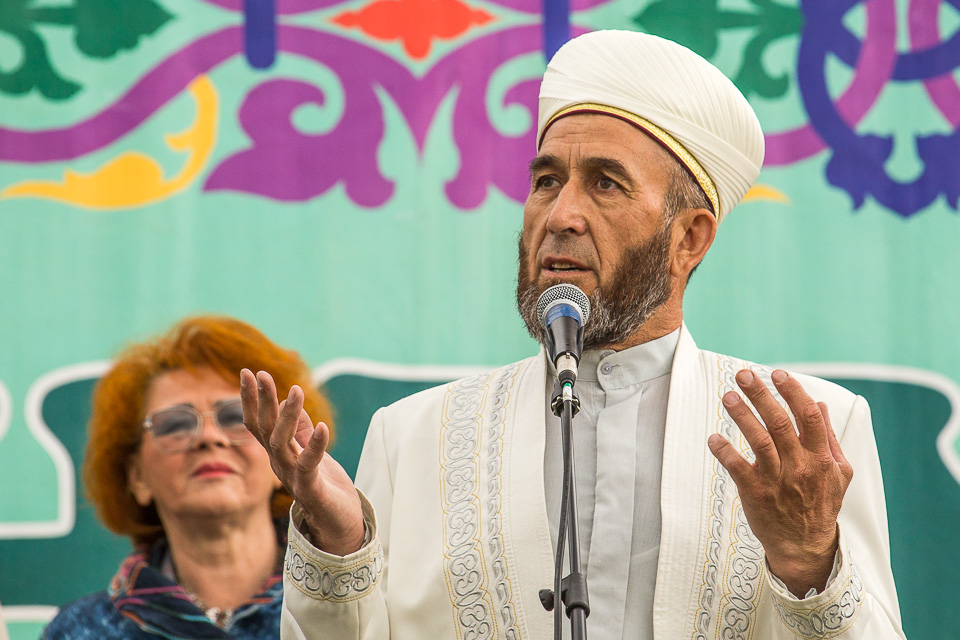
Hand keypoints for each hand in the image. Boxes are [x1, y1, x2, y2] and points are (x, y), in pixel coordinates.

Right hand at [240, 368, 364, 555]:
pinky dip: (314, 447)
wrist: (340, 527)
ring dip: (287, 417)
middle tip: (262, 374)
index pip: (259, 423)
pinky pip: (309, 466)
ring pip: (282, 445)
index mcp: (280, 455)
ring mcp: (294, 478)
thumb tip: (289, 398)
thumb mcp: (312, 451)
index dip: (253, 399)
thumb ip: (299, 429)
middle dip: (263, 401)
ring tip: (296, 391)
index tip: (249, 372)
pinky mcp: (312, 491)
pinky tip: (321, 427)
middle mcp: (280, 465)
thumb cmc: (326, 489)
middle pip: (265, 430)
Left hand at [707, 369, 853, 597]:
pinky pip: (737, 467)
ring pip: (758, 440)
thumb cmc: (821, 504)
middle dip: (760, 394)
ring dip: (741, 415)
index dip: (793, 391)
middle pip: (779, 422)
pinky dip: (724, 451)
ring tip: (728, 396)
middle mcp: (800, 467)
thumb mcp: (838, 472)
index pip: (808, 416)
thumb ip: (828, 437)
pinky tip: (714, 438)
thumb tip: (820, 403)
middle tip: (743, 374)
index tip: (777, 373)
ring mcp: (777, 480)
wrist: (805, 546)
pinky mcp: (756, 493)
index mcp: (821, 458)